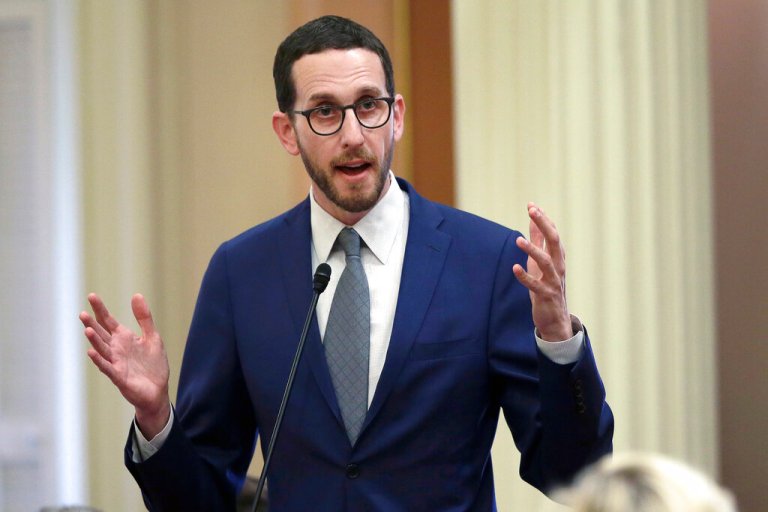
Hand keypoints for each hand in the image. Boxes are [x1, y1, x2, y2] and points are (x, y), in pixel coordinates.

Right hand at [80, 293, 169, 437]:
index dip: (100, 309)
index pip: (108, 321)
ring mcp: (116, 362)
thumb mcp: (152, 336)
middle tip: (82, 313)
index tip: (92, 296)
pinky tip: (91, 352)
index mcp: (124, 338)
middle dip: (92, 323)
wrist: (158, 391)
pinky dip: (99, 360)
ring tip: (87, 329)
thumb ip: (144, 318)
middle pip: (101, 334)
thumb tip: (136, 295)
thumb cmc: (153, 365)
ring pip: (102, 349)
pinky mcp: (119, 377)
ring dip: (94, 340)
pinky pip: (107, 367)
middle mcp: (116, 349)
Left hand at [512, 203, 572, 341]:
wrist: (555, 318)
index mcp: (557, 257)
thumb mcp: (540, 261)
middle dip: (544, 225)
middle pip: (554, 241)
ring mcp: (553, 281)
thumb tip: (534, 219)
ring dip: (532, 250)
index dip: (544, 219)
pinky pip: (535, 285)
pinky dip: (525, 277)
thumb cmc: (546, 285)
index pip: (553, 233)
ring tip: (518, 240)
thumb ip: (538, 240)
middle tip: (532, 211)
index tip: (532, 205)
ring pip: (546, 262)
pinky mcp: (545, 295)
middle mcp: (558, 266)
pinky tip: (515, 268)